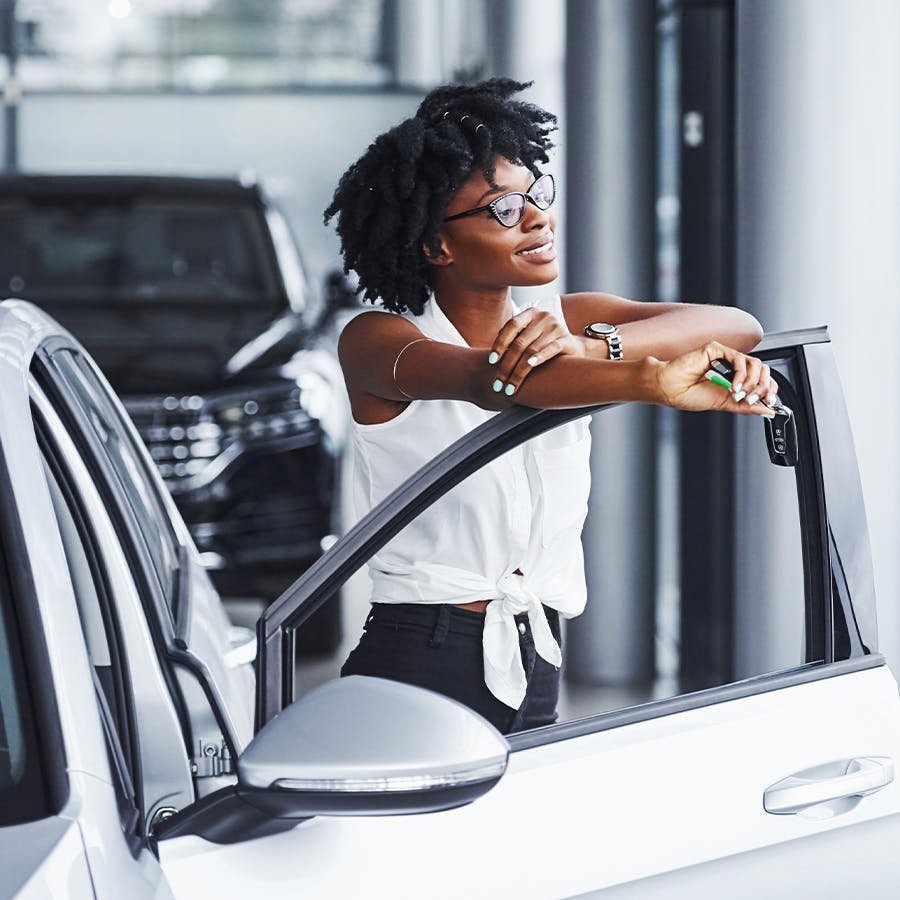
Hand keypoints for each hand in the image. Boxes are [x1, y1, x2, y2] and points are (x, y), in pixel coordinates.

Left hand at [488, 308, 584, 396]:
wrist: (573, 348)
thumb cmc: (543, 344)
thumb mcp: (528, 337)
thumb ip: (513, 341)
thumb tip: (490, 359)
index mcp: (530, 313)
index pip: (511, 326)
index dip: (500, 343)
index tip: (491, 361)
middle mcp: (543, 317)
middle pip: (519, 343)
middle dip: (506, 366)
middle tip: (497, 384)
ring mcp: (556, 327)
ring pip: (531, 351)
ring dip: (518, 372)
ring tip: (509, 388)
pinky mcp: (567, 340)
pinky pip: (550, 350)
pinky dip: (538, 359)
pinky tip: (529, 368)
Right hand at [655, 341, 778, 414]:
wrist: (670, 390)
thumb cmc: (688, 395)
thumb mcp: (725, 404)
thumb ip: (746, 406)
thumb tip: (767, 410)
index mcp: (734, 377)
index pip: (762, 378)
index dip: (769, 389)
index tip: (768, 402)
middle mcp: (732, 366)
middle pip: (762, 369)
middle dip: (762, 387)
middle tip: (751, 399)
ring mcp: (725, 357)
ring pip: (754, 363)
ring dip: (751, 382)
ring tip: (738, 393)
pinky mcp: (716, 350)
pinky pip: (739, 358)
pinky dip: (740, 375)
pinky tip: (733, 386)